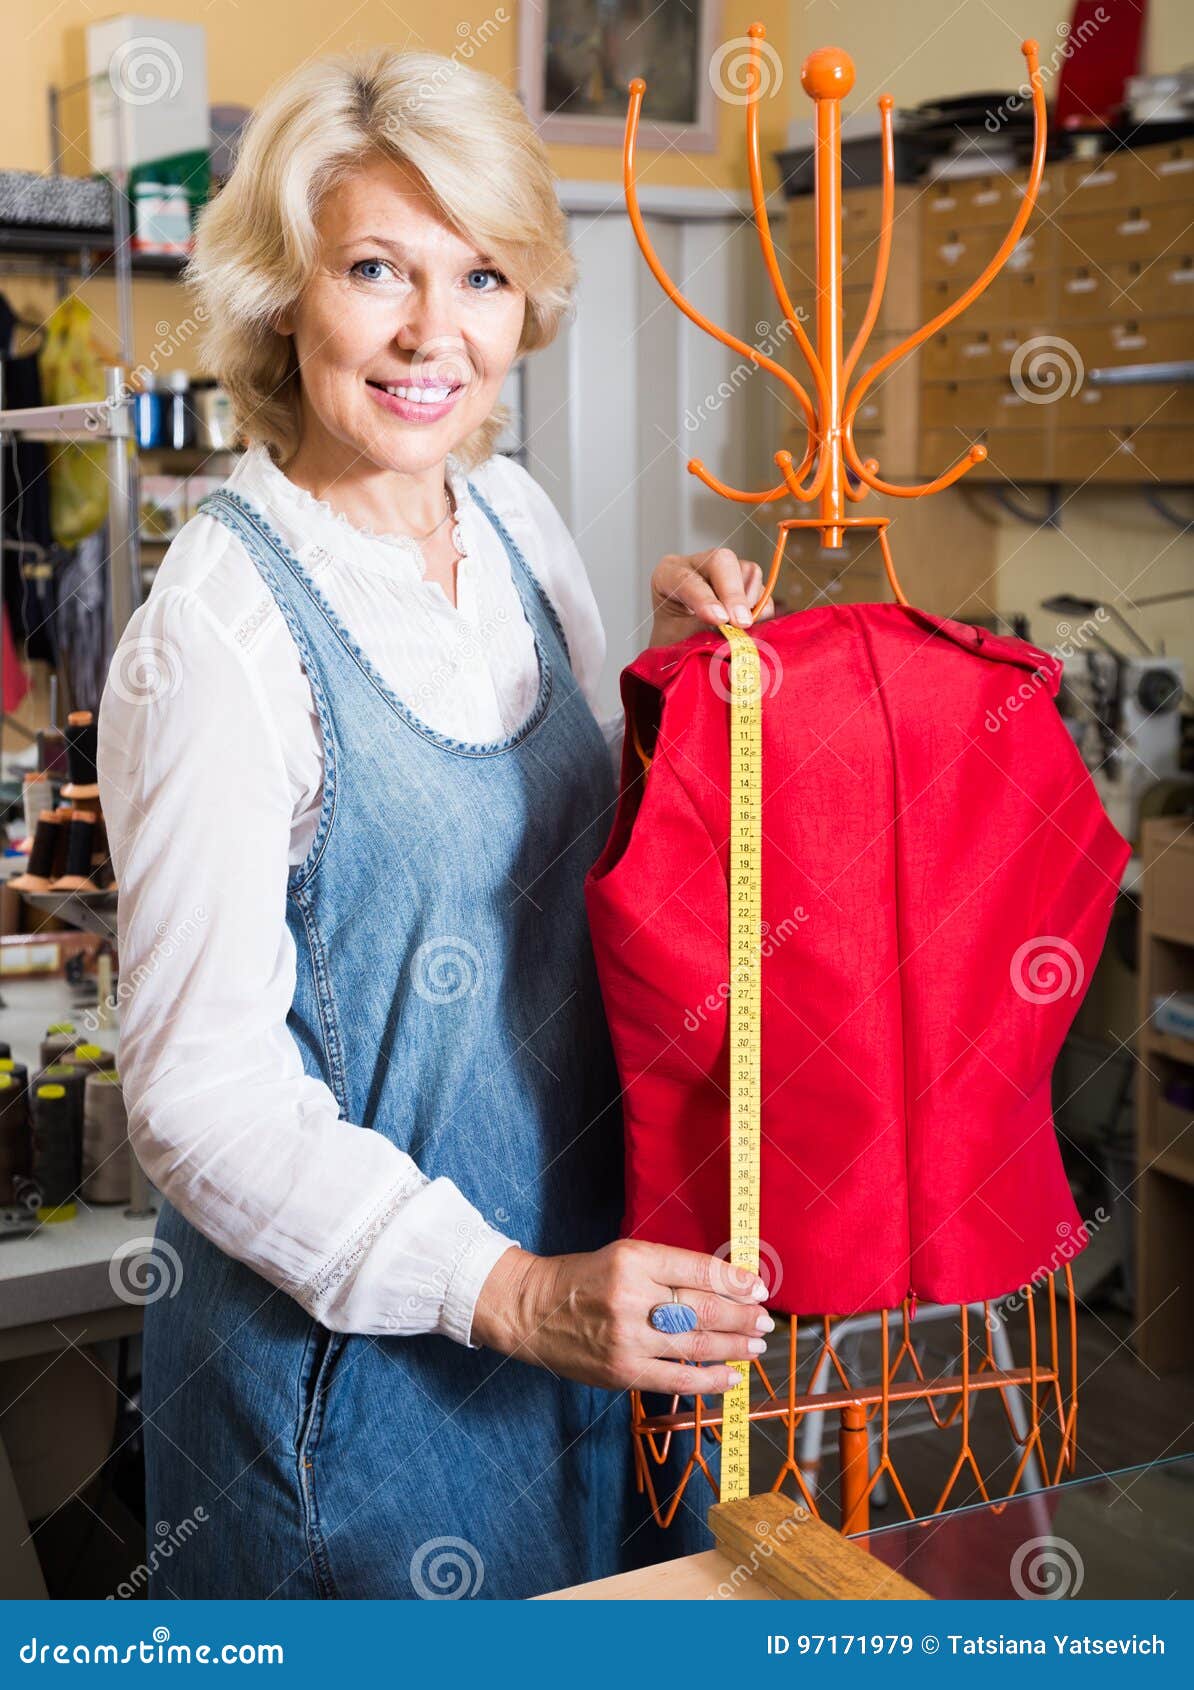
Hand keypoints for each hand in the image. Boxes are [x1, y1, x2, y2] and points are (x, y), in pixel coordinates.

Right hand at [469, 1239, 773, 1395]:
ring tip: (755, 1346)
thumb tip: (724, 1284)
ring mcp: (627, 1337)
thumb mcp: (624, 1256)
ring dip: (733, 1347)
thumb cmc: (584, 1279)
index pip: (698, 1269)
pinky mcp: (622, 1371)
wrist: (532, 1310)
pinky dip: (709, 1381)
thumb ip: (669, 1268)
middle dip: (742, 1316)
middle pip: (703, 1307)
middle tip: (764, 1321)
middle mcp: (632, 1296)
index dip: (735, 1282)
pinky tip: (731, 1378)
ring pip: (695, 1343)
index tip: (758, 1289)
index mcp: (634, 1258)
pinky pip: (676, 1379)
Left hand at [649, 547, 775, 648]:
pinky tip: (750, 624)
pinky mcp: (744, 581)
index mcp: (668, 575)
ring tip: (738, 627)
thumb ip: (700, 636)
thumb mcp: (677, 641)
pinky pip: (762, 588)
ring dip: (749, 602)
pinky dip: (762, 608)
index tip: (719, 619)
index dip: (705, 599)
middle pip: (722, 561)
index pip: (686, 578)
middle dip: (734, 593)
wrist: (679, 645)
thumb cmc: (674, 642)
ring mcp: (723, 571)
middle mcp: (697, 566)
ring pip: (748, 572)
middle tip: (741, 623)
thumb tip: (731, 644)